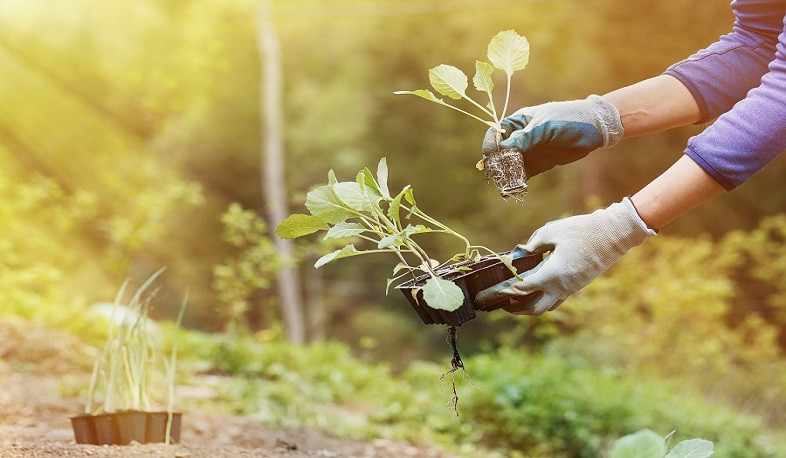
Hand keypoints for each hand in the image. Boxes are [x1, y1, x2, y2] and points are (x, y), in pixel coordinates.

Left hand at [475, 197, 654, 314]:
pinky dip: (541, 300)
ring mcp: (571, 289)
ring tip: (512, 301)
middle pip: (532, 308)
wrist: (614, 235)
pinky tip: (533, 292)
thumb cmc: (582, 230)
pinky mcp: (577, 286)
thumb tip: (519, 254)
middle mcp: (561, 287)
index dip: (501, 293)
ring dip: (527, 307)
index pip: (520, 290)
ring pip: (546, 307)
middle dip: (513, 308)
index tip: (488, 294)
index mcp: (552, 274)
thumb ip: (532, 245)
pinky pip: (556, 300)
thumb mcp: (551, 232)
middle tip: (498, 303)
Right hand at [481, 95, 623, 176]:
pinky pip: (524, 173)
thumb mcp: (546, 126)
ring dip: (506, 174)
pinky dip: (519, 181)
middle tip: (497, 173)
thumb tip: (504, 148)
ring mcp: (530, 151)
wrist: (594, 128)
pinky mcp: (539, 164)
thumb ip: (525, 137)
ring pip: (511, 164)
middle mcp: (521, 137)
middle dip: (497, 162)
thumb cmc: (568, 119)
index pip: (497, 132)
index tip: (490, 154)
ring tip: (506, 184)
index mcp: (520, 121)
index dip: (491, 143)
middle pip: (501, 151)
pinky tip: (517, 188)